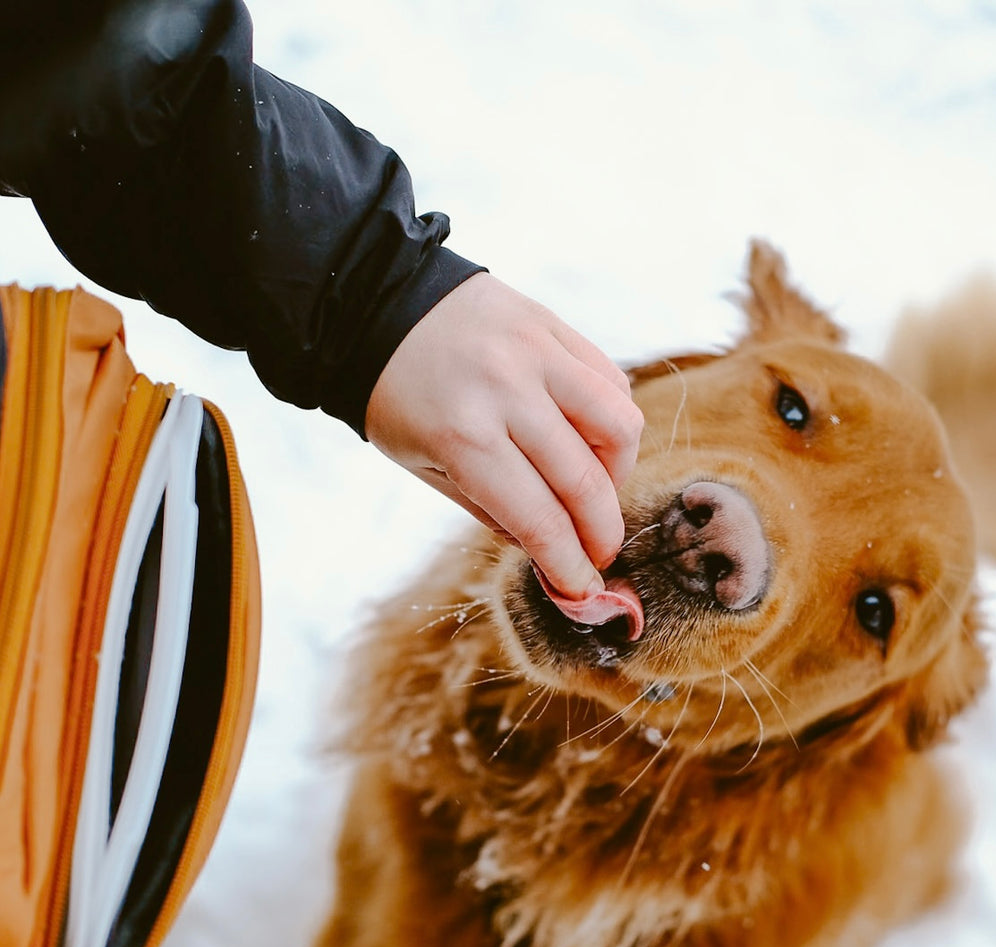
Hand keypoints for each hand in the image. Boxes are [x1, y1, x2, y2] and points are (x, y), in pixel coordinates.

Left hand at [365, 273, 642, 599]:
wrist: (377, 306)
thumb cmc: (397, 398)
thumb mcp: (424, 466)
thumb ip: (488, 510)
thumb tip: (548, 550)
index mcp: (462, 438)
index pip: (539, 519)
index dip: (569, 565)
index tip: (584, 591)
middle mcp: (506, 392)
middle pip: (585, 481)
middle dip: (602, 534)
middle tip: (600, 555)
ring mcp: (535, 352)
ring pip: (618, 425)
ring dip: (618, 473)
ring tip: (596, 490)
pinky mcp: (553, 325)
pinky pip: (610, 380)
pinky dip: (612, 421)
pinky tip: (590, 440)